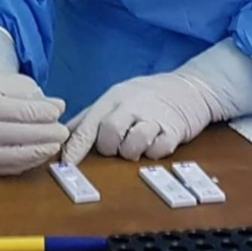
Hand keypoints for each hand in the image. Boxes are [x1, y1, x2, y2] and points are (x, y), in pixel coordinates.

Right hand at [0, 65, 68, 175]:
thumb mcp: (15, 83)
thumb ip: (35, 96)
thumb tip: (58, 108)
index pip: (2, 109)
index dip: (31, 113)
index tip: (55, 113)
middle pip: (0, 134)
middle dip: (35, 135)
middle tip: (61, 132)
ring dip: (31, 154)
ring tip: (54, 146)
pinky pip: (1, 168)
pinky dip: (24, 163)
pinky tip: (42, 154)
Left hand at [62, 72, 218, 164]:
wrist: (190, 86)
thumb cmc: (146, 96)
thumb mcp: (116, 98)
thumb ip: (90, 117)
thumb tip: (62, 134)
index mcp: (113, 98)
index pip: (88, 125)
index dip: (76, 147)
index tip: (66, 164)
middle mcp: (132, 106)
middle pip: (109, 134)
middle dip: (110, 148)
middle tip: (118, 146)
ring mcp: (154, 117)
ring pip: (134, 143)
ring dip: (132, 151)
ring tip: (137, 144)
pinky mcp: (174, 130)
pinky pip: (159, 150)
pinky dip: (154, 152)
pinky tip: (157, 143)